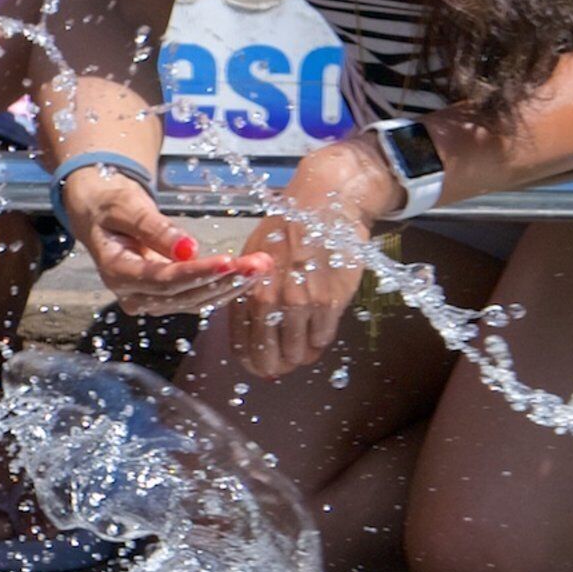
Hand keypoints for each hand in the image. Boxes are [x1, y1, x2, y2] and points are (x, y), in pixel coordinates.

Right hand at [58, 159, 261, 316]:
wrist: (101, 215)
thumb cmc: (111, 206)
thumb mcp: (127, 207)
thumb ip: (154, 229)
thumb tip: (189, 248)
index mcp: (117, 273)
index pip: (162, 280)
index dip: (197, 273)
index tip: (228, 262)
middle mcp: (133, 296)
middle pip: (184, 295)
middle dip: (224, 280)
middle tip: (259, 263)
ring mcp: (150, 300)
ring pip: (196, 300)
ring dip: (231, 285)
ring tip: (262, 265)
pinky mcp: (167, 298)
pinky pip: (199, 296)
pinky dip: (225, 285)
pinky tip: (249, 273)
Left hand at [217, 138, 401, 377]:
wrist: (322, 206)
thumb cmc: (283, 232)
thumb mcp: (251, 261)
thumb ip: (247, 299)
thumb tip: (250, 336)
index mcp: (244, 292)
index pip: (242, 348)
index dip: (252, 362)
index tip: (260, 365)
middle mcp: (268, 302)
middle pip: (269, 358)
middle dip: (276, 365)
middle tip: (284, 361)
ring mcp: (300, 304)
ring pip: (298, 354)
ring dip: (300, 354)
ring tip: (303, 341)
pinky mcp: (330, 302)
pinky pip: (322, 339)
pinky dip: (319, 339)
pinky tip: (318, 326)